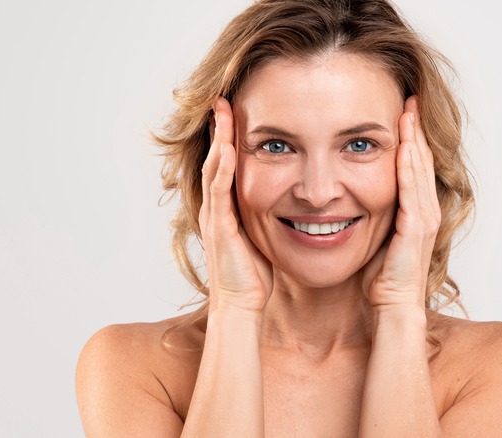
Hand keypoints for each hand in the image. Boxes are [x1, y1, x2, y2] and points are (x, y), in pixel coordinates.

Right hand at [199, 97, 272, 311]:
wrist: (241, 305)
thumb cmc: (254, 275)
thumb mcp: (263, 235)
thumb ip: (266, 214)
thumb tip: (288, 200)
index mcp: (227, 207)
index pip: (226, 163)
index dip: (229, 137)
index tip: (236, 111)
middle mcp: (216, 207)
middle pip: (214, 158)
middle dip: (218, 128)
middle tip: (222, 99)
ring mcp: (215, 215)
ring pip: (213, 168)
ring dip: (217, 138)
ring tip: (221, 110)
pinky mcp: (220, 227)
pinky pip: (219, 191)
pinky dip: (221, 167)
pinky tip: (226, 148)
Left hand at [362, 96, 439, 309]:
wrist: (391, 305)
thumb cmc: (380, 276)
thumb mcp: (374, 235)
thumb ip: (370, 213)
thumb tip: (348, 195)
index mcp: (415, 210)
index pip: (413, 165)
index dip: (410, 137)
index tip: (401, 110)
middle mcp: (424, 210)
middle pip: (421, 160)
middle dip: (415, 128)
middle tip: (410, 98)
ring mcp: (423, 218)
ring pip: (419, 170)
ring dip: (415, 138)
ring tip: (409, 111)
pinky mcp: (416, 228)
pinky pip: (412, 190)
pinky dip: (410, 166)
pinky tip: (405, 145)